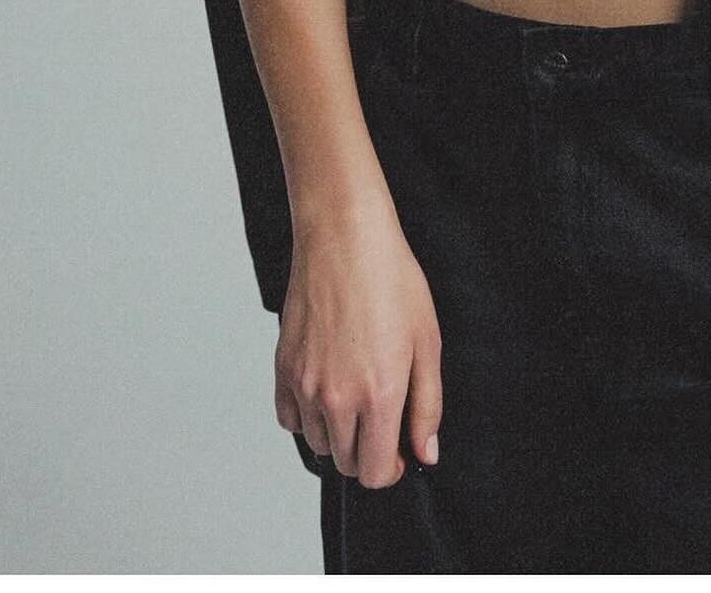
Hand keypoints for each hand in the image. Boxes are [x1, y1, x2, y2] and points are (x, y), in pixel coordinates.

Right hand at [275, 193, 442, 487]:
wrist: (344, 237)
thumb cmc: (390, 279)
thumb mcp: (427, 341)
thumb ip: (427, 405)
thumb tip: (425, 451)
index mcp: (378, 394)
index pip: (374, 472)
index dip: (390, 468)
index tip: (397, 450)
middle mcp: (335, 397)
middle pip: (345, 463)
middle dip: (367, 451)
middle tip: (382, 418)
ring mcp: (304, 384)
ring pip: (318, 443)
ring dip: (338, 433)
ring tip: (357, 394)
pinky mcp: (283, 368)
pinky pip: (290, 418)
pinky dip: (307, 415)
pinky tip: (327, 388)